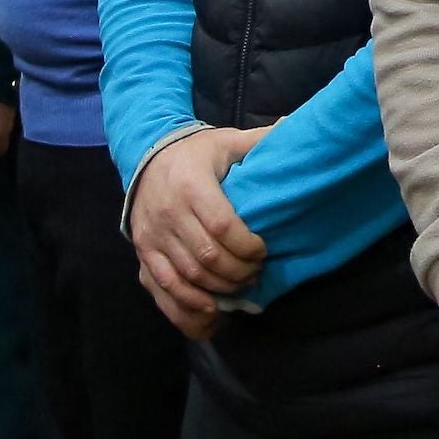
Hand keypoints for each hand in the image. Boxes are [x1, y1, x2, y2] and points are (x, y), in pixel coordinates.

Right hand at [128, 127, 267, 338]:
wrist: (144, 156)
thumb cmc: (195, 154)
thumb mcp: (226, 141)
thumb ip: (259, 140)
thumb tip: (295, 126)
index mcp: (191, 185)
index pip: (222, 226)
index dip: (247, 246)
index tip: (264, 250)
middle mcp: (168, 213)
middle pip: (208, 258)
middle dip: (239, 272)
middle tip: (257, 272)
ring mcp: (152, 237)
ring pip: (189, 278)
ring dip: (220, 290)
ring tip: (240, 287)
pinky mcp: (143, 253)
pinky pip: (164, 289)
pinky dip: (188, 306)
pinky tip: (211, 311)